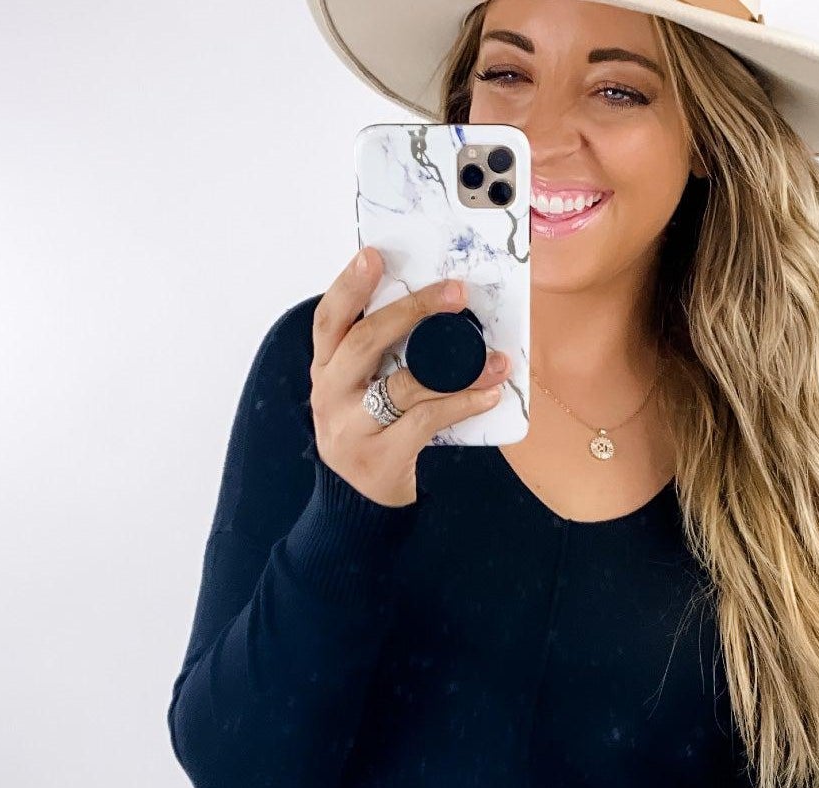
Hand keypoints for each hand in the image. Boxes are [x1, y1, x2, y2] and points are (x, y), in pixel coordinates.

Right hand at [308, 249, 510, 507]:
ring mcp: (352, 428)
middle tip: (455, 293)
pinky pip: (426, 420)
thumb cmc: (369, 433)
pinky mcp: (380, 457)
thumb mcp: (360, 390)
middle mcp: (330, 396)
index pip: (328, 319)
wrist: (359, 502)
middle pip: (365, 341)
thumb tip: (434, 310)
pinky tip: (487, 395)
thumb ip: (380, 356)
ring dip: (456, 367)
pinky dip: (462, 404)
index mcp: (325, 370)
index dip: (348, 285)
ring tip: (493, 358)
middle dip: (413, 310)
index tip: (373, 255)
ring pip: (403, 384)